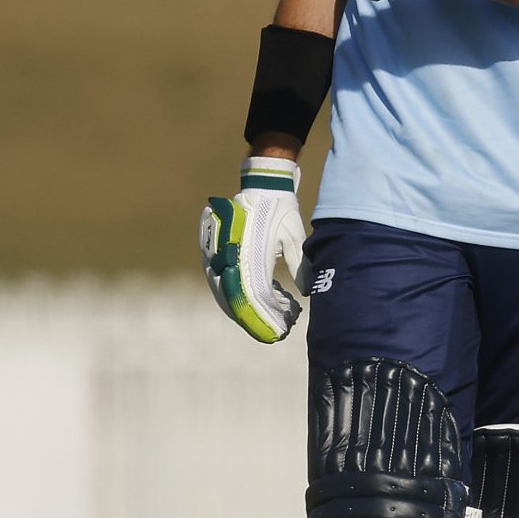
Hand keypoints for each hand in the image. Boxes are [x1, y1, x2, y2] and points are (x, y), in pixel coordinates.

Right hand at [199, 156, 307, 342]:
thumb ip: (300, 266)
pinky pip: (217, 281)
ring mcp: (217, 254)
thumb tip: (306, 293)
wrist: (261, 185)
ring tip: (265, 318)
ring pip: (223, 294)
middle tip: (274, 332)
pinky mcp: (212, 252)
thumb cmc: (281, 211)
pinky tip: (254, 301)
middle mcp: (229, 256)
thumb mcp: (296, 238)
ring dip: (242, 310)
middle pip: (235, 301)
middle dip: (255, 320)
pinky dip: (233, 296)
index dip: (267, 317)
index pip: (256, 297)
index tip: (281, 329)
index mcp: (251, 254)